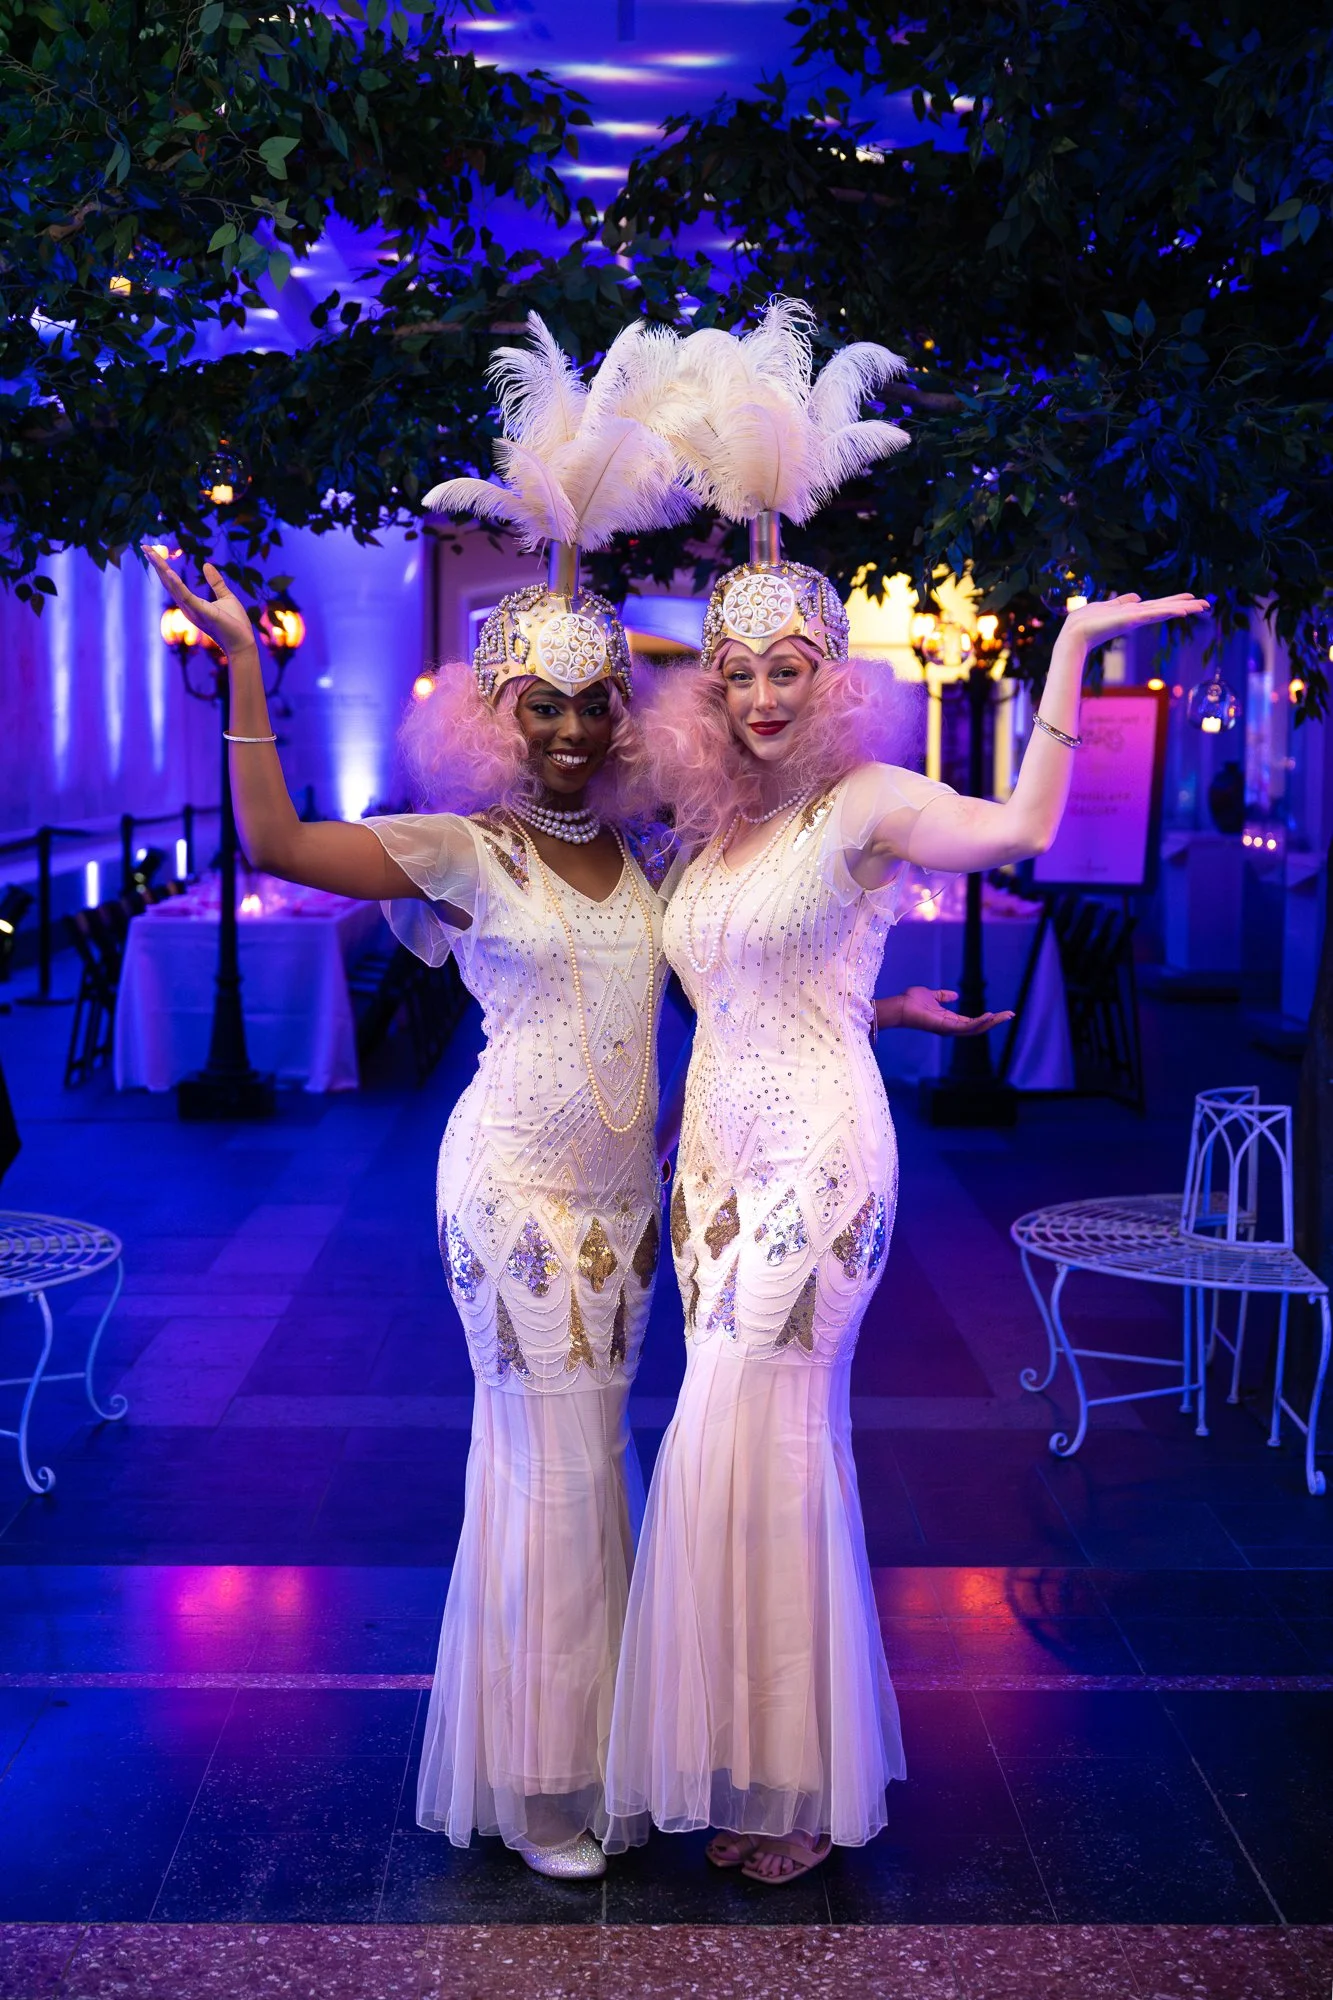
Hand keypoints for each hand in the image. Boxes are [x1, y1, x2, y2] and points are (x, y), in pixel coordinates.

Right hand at [142, 546, 257, 657]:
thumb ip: (215, 582)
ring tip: (151, 553)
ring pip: (173, 587)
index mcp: (192, 603)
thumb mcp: (226, 597)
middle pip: (168, 582)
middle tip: (144, 546)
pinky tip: (169, 571)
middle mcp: (187, 607)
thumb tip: (206, 565)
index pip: (173, 582)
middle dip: (156, 564)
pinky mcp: (202, 613)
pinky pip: (186, 597)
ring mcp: (192, 610)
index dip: (162, 567)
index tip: (152, 551)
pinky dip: (177, 584)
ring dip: (161, 569)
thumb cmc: (235, 624)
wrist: (243, 644)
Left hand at [898, 986, 1014, 1036]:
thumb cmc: (912, 1001)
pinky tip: (989, 1016)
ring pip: (975, 1029)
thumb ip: (944, 996)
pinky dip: (978, 1023)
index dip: (988, 1018)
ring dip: (991, 1023)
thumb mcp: (932, 995)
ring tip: (1005, 1015)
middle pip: (978, 1027)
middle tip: (1010, 1014)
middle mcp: (951, 1028)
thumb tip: (955, 995)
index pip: (973, 1022)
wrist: (900, 1005)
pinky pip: (965, 1027)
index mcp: (950, 1020)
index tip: (1002, 1012)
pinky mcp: (945, 1027)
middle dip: (995, 1022)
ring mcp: (948, 1029)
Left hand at [1058, 591, 1209, 652]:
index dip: (1175, 602)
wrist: (1074, 634)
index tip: (1192, 599)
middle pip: (1166, 609)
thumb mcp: (1109, 606)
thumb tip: (1136, 597)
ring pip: (1164, 611)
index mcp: (1133, 613)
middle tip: (1207, 604)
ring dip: (1182, 608)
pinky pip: (1152, 615)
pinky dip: (1167, 612)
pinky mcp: (1130, 620)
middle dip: (1186, 606)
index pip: (1159, 605)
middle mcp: (1137, 616)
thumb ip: (1123, 602)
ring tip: (1201, 606)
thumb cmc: (1087, 621)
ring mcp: (1135, 619)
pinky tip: (1181, 611)